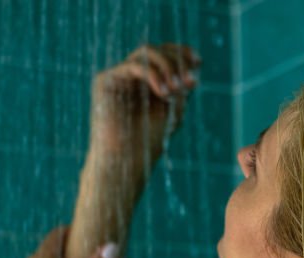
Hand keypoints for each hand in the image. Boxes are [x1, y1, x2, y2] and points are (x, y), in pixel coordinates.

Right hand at [89, 43, 201, 162]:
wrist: (125, 161)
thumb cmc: (148, 141)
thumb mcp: (174, 111)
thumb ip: (182, 88)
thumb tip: (194, 68)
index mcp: (148, 81)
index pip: (166, 54)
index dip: (183, 53)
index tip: (199, 61)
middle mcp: (132, 76)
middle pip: (157, 50)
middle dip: (177, 61)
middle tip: (188, 82)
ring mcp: (118, 76)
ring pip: (146, 52)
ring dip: (166, 66)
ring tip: (175, 89)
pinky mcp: (105, 80)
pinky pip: (133, 65)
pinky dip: (153, 75)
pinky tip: (164, 92)